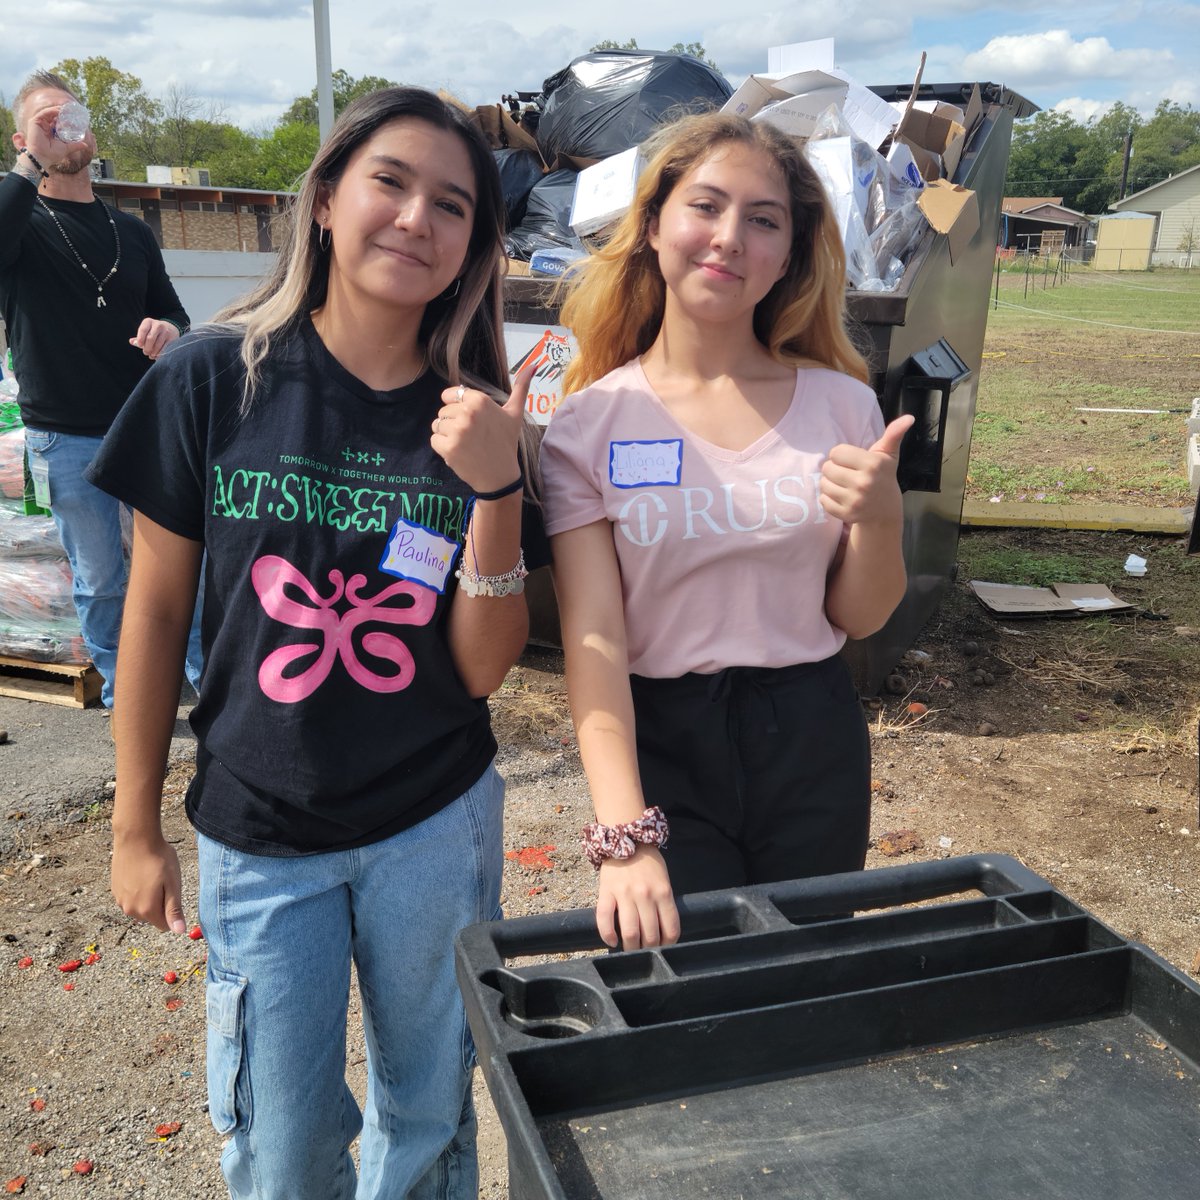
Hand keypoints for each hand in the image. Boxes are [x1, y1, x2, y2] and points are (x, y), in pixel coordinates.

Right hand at [17, 98, 96, 168]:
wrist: (42, 157)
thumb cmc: (52, 154)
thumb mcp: (66, 148)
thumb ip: (75, 145)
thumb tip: (85, 145)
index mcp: (50, 131)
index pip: (57, 121)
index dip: (64, 118)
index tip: (72, 115)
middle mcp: (44, 126)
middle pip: (53, 115)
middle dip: (61, 112)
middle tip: (70, 110)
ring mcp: (39, 123)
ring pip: (49, 113)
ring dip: (57, 110)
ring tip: (66, 109)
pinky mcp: (34, 122)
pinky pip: (44, 113)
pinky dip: (51, 111)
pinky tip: (59, 110)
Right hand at [111, 830, 187, 933]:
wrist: (135, 839)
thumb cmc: (159, 859)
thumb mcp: (173, 884)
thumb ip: (174, 910)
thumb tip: (179, 931)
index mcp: (147, 910)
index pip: (164, 925)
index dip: (172, 911)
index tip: (172, 892)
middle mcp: (130, 910)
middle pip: (151, 917)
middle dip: (160, 903)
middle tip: (163, 881)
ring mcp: (120, 901)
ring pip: (140, 907)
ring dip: (147, 897)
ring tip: (151, 875)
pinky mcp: (114, 891)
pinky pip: (130, 898)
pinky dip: (136, 890)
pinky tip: (140, 873)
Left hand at [129, 319, 180, 360]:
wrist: (171, 329)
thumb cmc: (154, 332)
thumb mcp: (146, 331)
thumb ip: (138, 338)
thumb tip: (131, 342)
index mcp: (148, 322)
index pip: (143, 330)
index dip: (140, 339)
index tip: (140, 345)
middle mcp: (158, 325)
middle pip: (150, 338)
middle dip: (147, 347)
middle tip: (145, 353)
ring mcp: (166, 332)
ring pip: (158, 344)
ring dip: (153, 352)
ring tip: (151, 355)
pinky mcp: (172, 338)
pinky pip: (165, 348)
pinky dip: (160, 354)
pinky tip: (157, 356)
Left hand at [431, 358, 536, 492]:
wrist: (500, 475)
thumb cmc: (506, 443)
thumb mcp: (514, 413)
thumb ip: (521, 387)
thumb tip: (534, 364)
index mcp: (480, 400)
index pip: (450, 395)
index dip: (457, 407)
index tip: (471, 421)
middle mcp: (467, 413)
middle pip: (443, 411)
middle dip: (453, 423)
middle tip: (471, 436)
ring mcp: (457, 431)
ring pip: (437, 425)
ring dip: (447, 435)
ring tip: (465, 444)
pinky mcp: (448, 447)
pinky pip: (434, 440)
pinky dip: (443, 448)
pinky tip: (459, 452)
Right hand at [596, 846, 679, 950]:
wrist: (625, 838)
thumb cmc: (647, 862)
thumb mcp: (663, 880)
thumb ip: (664, 902)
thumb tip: (663, 931)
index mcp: (663, 892)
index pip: (671, 929)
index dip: (668, 945)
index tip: (663, 949)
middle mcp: (645, 895)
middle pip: (650, 935)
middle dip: (649, 950)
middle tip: (645, 953)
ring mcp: (624, 894)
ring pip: (629, 932)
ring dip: (631, 948)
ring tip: (630, 950)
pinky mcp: (606, 892)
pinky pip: (604, 919)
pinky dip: (607, 935)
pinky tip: (612, 942)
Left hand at [819, 414, 914, 526]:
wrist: (885, 510)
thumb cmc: (883, 476)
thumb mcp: (888, 454)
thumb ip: (893, 434)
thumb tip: (909, 417)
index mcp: (873, 464)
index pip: (836, 452)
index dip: (842, 455)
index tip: (852, 461)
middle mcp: (864, 483)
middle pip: (827, 468)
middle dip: (835, 469)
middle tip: (847, 474)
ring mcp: (855, 501)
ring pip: (823, 484)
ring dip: (830, 483)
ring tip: (844, 485)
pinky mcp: (846, 514)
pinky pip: (823, 500)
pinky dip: (829, 498)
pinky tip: (842, 497)